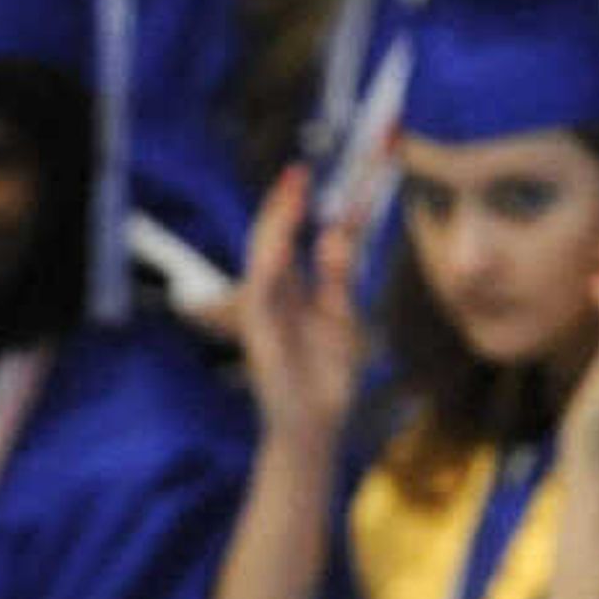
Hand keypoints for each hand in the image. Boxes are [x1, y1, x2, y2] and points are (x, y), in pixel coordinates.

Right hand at [233, 163, 362, 449]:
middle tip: (298, 172)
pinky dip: (268, 266)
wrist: (317, 426)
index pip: (287, 237)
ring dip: (274, 224)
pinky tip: (280, 243)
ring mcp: (262, 316)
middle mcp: (270, 297)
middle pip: (270, 239)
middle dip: (281, 205)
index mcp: (288, 290)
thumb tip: (336, 235)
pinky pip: (260, 295)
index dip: (294, 206)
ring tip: (290, 194)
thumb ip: (336, 277)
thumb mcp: (340, 314)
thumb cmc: (325, 376)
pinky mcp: (259, 337)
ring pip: (262, 258)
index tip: (305, 173)